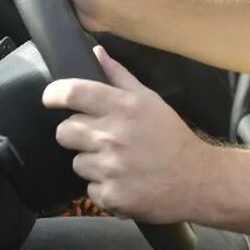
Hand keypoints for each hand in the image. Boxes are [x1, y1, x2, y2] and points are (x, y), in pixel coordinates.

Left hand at [44, 45, 210, 222]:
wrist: (198, 180)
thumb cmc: (172, 136)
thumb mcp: (150, 101)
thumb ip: (119, 76)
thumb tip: (96, 53)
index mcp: (123, 108)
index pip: (72, 93)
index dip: (53, 94)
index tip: (51, 99)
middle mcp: (113, 136)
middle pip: (64, 131)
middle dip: (76, 134)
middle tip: (98, 138)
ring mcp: (111, 168)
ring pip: (77, 162)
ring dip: (92, 163)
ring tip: (118, 163)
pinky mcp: (111, 196)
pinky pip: (90, 189)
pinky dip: (104, 188)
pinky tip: (124, 181)